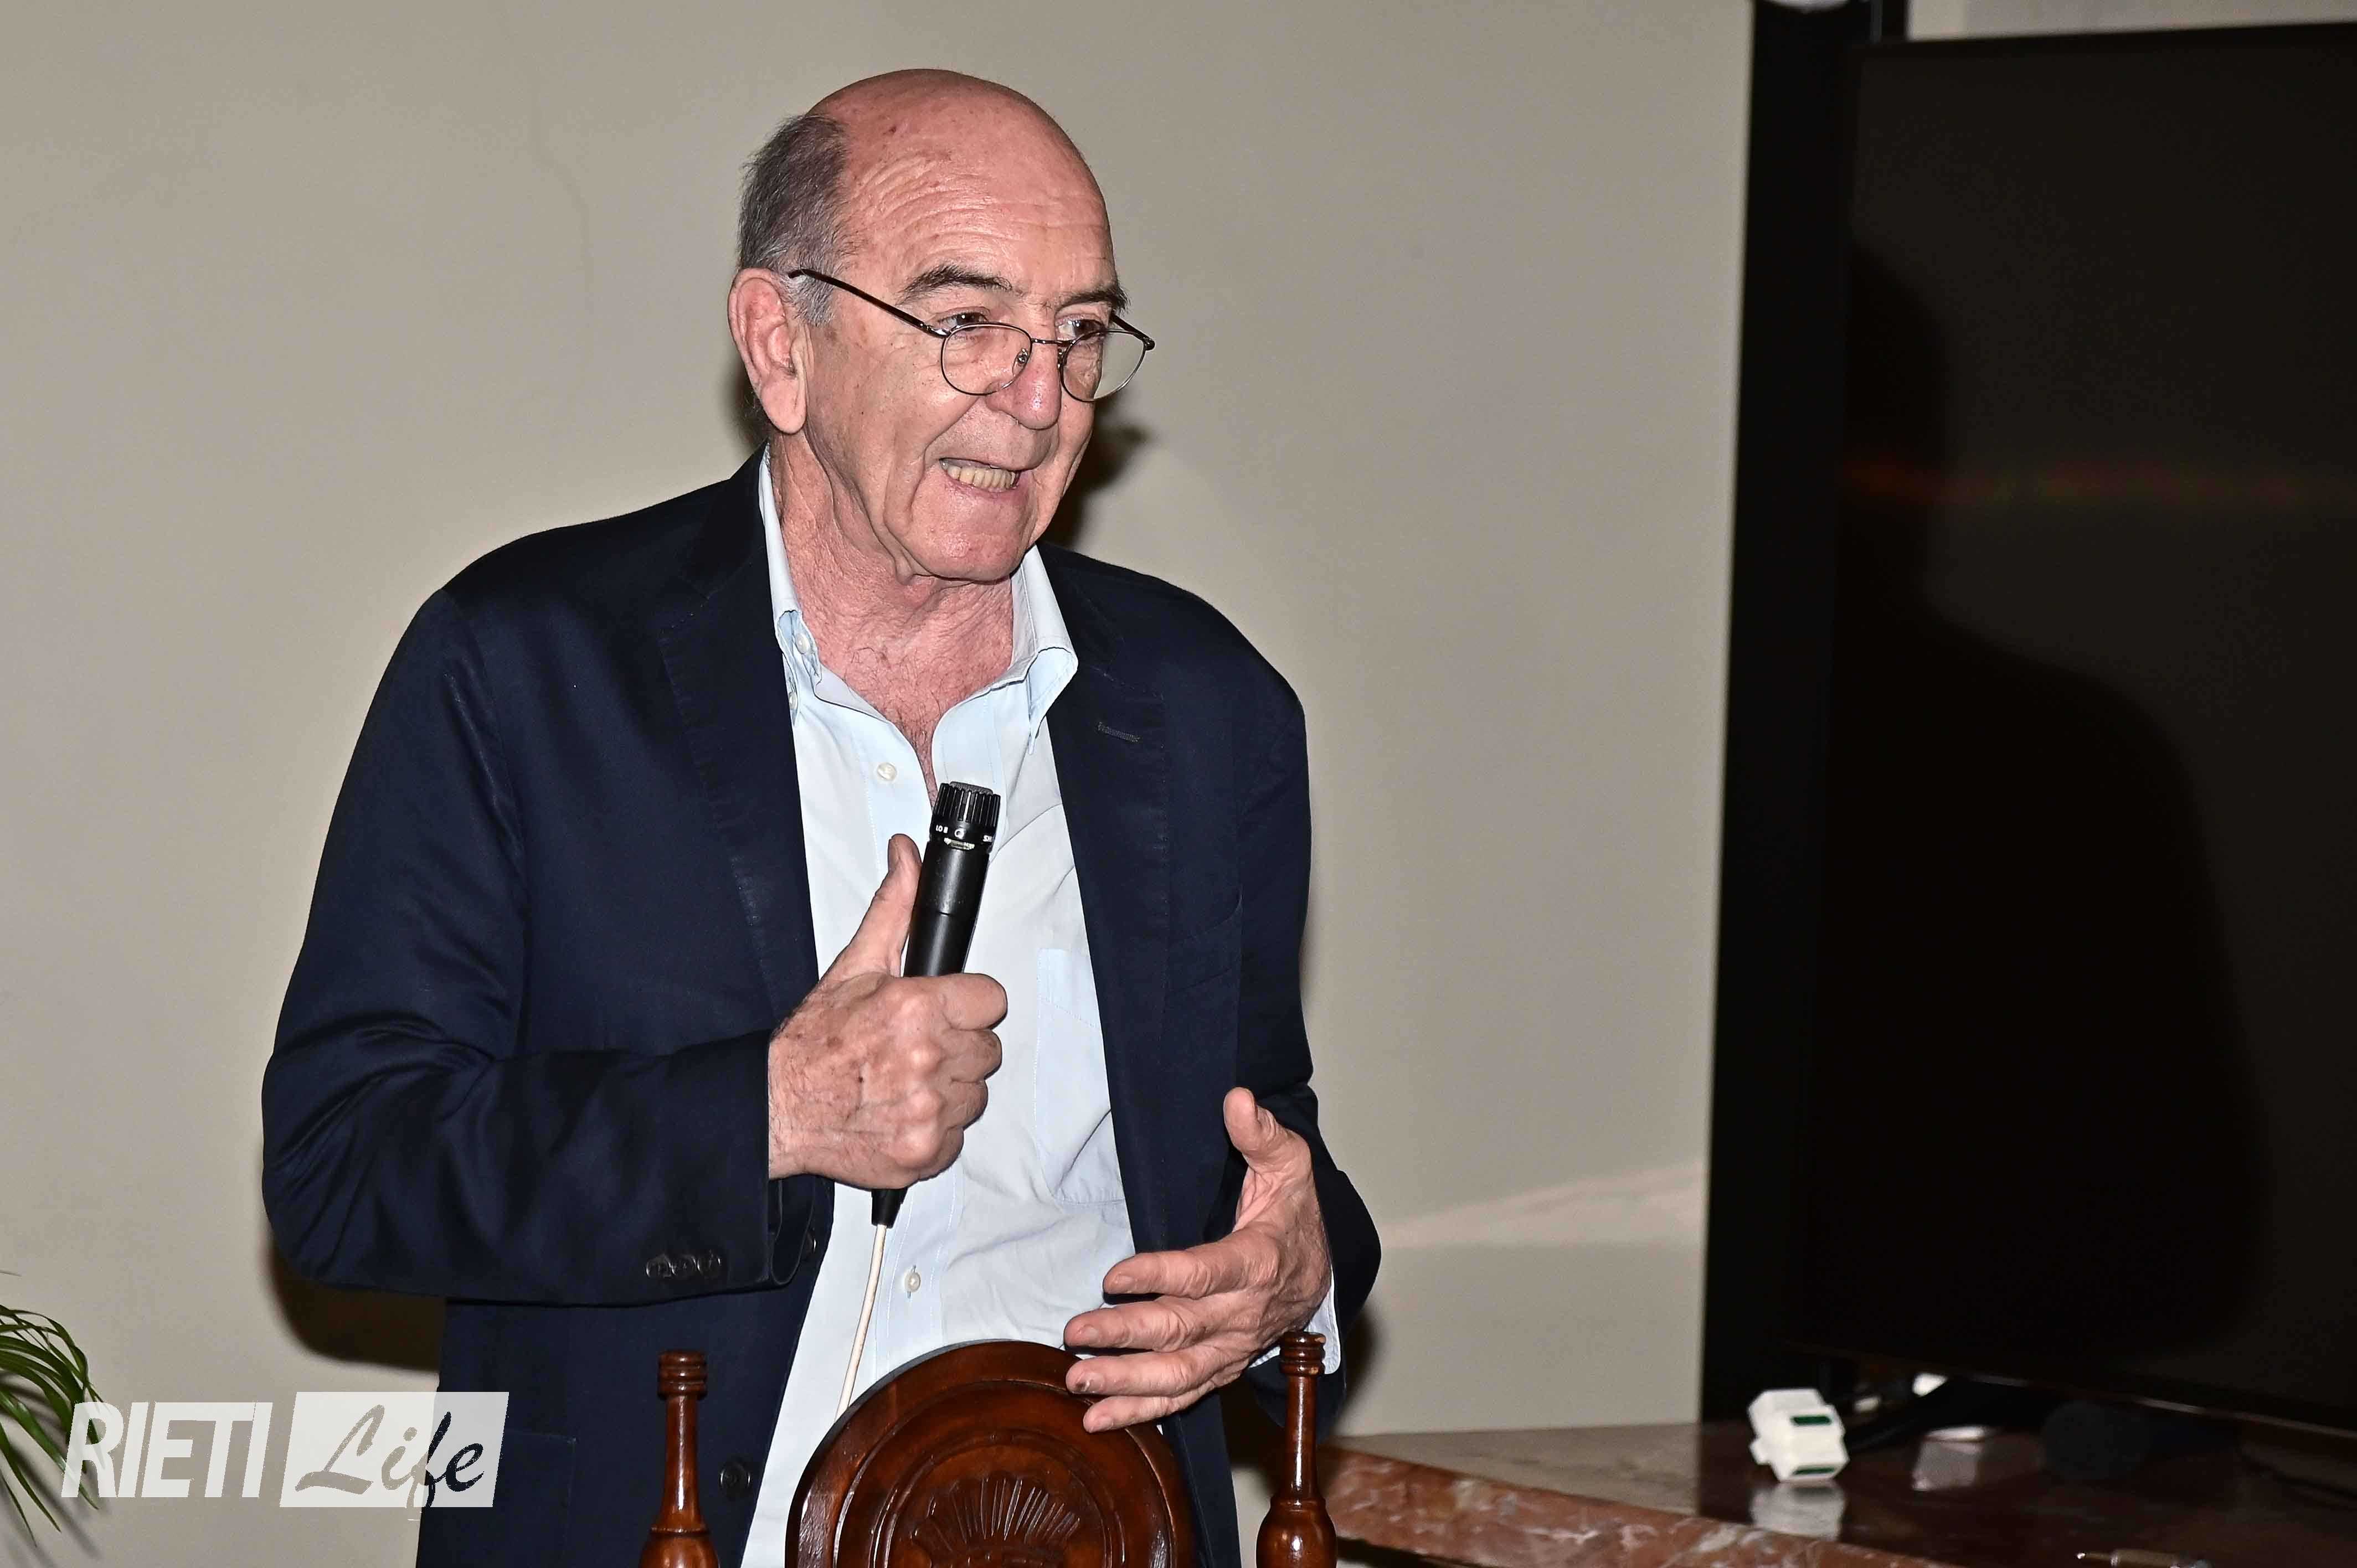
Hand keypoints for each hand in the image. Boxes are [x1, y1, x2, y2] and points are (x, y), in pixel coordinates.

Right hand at [766, 834, 1006, 1185]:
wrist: (776, 1108)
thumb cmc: (813, 1043)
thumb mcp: (855, 965)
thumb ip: (895, 908)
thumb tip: (907, 857)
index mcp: (916, 1008)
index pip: (991, 1000)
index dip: (968, 1004)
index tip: (946, 1011)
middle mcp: (927, 1059)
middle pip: (987, 1048)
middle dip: (956, 1046)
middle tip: (914, 1048)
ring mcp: (928, 1109)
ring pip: (976, 1093)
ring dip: (948, 1088)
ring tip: (904, 1080)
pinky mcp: (925, 1151)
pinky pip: (959, 1135)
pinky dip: (935, 1127)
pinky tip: (901, 1111)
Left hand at [1060, 1087, 1329, 1430]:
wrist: (1323, 1273)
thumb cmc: (1294, 1214)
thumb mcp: (1288, 1165)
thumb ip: (1261, 1133)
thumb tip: (1236, 1099)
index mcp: (1258, 1262)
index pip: (1205, 1273)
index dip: (1160, 1277)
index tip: (1114, 1276)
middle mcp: (1244, 1313)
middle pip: (1183, 1330)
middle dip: (1126, 1334)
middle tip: (1076, 1331)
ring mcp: (1233, 1347)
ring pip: (1179, 1374)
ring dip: (1126, 1383)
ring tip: (1078, 1381)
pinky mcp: (1222, 1368)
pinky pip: (1183, 1396)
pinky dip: (1142, 1412)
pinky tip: (1098, 1418)